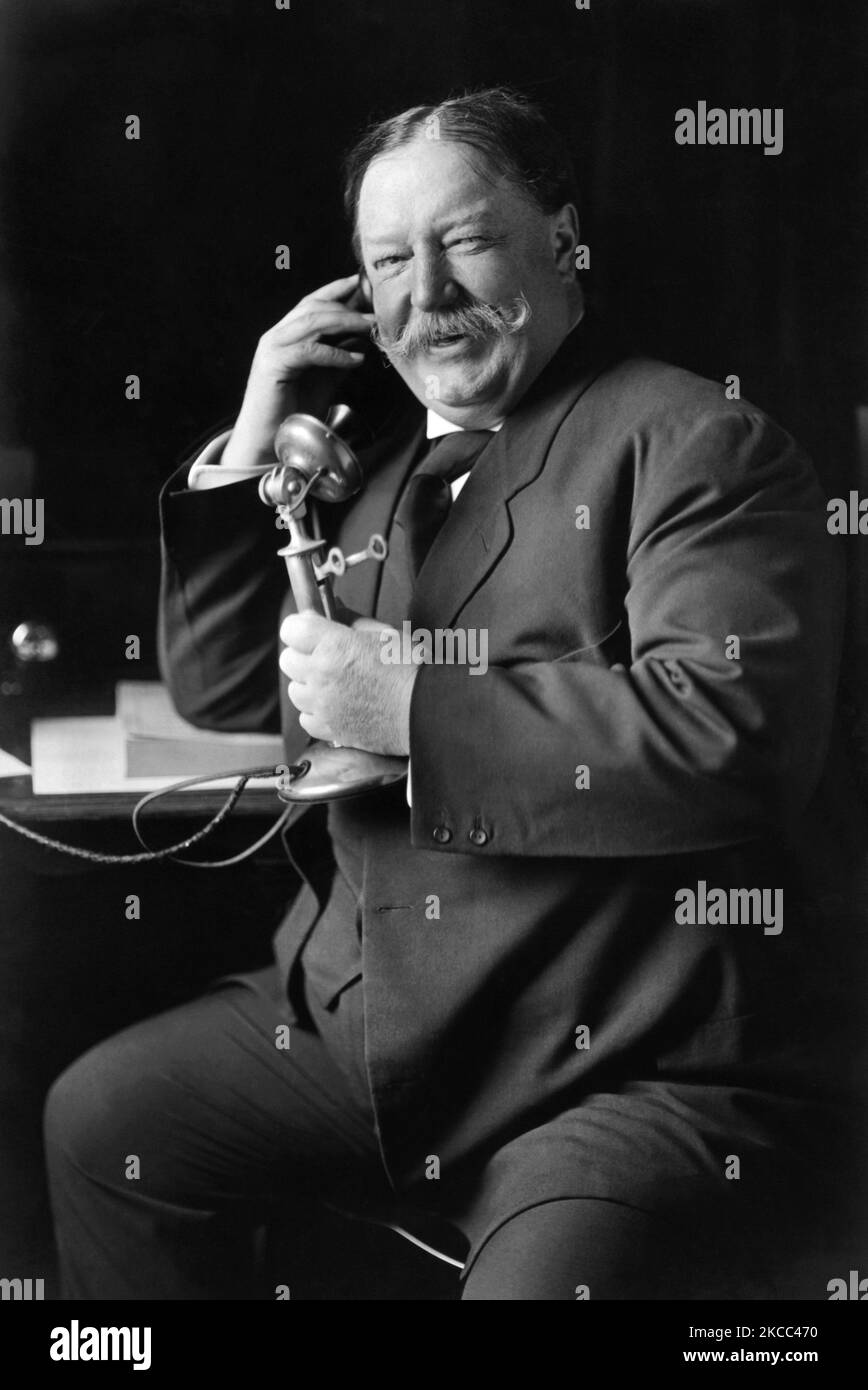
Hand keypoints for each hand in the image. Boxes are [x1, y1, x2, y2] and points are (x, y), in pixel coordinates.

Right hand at [222, 273, 374, 470]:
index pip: (312, 302)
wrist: (268, 441)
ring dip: (345, 323)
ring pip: (311, 322)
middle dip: (347, 306)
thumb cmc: (294, 412)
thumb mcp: (324, 378)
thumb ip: (339, 356)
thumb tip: (362, 339)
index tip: (363, 283)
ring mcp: (272, 348)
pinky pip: (309, 351)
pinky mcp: (274, 365)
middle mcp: (276, 336)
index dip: (337, 289)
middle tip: (375, 313)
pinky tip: (356, 359)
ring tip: (370, 328)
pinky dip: (335, 353)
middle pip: (313, 307)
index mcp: (286, 335)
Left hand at [279, 611, 416, 756]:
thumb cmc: (412, 671)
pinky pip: (306, 717)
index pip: (291, 629)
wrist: (427, 711)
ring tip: (332, 682)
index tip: (311, 628)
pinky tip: (336, 704)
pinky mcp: (329, 729)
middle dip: (303, 654)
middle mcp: (322, 676)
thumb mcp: (383, 633)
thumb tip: (333, 608)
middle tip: (324, 654)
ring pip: (294, 690)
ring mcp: (323, 705)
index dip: (301, 626)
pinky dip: (316, 711)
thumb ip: (350, 620)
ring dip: (308, 684)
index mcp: (334, 646)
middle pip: (287, 659)